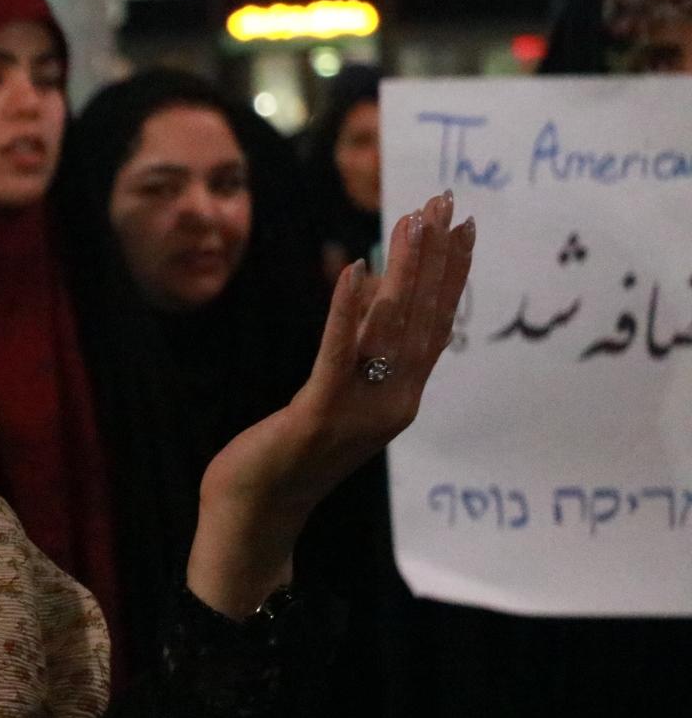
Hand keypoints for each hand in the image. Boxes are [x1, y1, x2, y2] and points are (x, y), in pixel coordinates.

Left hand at [189, 191, 475, 615]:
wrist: (255, 515)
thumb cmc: (289, 454)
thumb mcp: (334, 395)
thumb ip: (360, 352)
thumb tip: (372, 289)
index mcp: (400, 398)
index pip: (436, 325)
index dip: (452, 274)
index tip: (462, 225)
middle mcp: (392, 403)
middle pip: (422, 318)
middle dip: (436, 257)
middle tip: (446, 202)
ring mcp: (359, 411)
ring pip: (389, 329)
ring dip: (403, 271)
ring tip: (413, 221)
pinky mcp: (318, 415)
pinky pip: (337, 355)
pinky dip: (348, 311)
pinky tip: (353, 270)